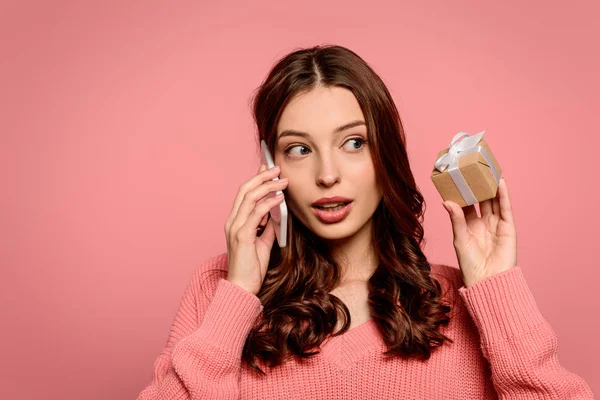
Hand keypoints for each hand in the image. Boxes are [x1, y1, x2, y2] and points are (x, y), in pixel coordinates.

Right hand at [224, 163, 287, 295]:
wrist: (243, 287)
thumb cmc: (252, 268)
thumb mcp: (263, 242)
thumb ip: (268, 227)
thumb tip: (279, 213)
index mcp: (235, 221)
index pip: (244, 193)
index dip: (256, 178)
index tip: (268, 168)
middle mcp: (232, 221)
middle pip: (245, 190)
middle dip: (262, 176)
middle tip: (277, 168)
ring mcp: (235, 227)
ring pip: (250, 197)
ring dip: (268, 186)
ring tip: (282, 180)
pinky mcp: (242, 236)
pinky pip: (256, 213)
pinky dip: (269, 202)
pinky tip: (280, 198)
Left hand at [442, 177, 517, 287]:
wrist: (488, 281)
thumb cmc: (470, 265)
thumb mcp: (460, 239)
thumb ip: (456, 219)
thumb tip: (446, 201)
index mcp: (468, 225)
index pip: (465, 203)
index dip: (462, 191)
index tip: (456, 176)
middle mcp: (483, 222)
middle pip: (481, 199)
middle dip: (477, 185)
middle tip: (473, 167)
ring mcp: (496, 224)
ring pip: (493, 201)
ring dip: (491, 186)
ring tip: (487, 169)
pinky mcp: (508, 228)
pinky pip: (505, 208)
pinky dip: (503, 195)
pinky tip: (500, 183)